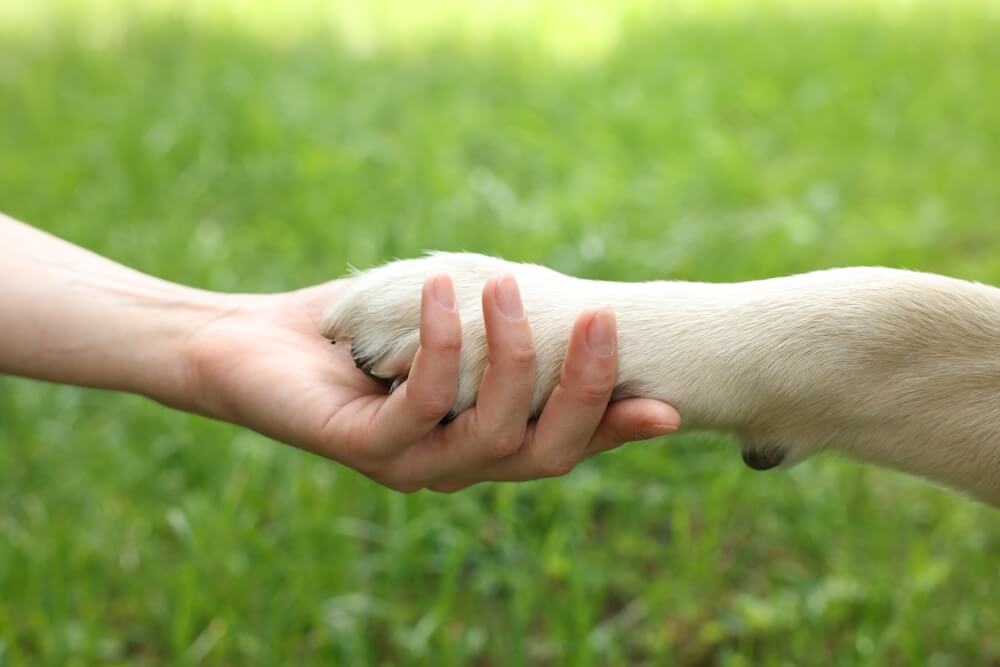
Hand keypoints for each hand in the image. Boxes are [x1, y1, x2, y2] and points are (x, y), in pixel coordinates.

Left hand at [187, 275, 680, 491]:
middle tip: (605, 320)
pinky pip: (422, 404)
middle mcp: (453, 465)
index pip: (563, 446)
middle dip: (584, 391)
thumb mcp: (440, 324)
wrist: (248, 346)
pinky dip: (443, 343)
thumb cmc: (353, 331)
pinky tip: (445, 289)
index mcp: (480, 442)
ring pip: (492, 434)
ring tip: (509, 287)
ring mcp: (409, 464)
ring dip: (515, 356)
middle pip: (543, 454)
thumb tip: (566, 299)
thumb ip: (495, 328)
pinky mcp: (361, 448)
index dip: (615, 431)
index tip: (666, 406)